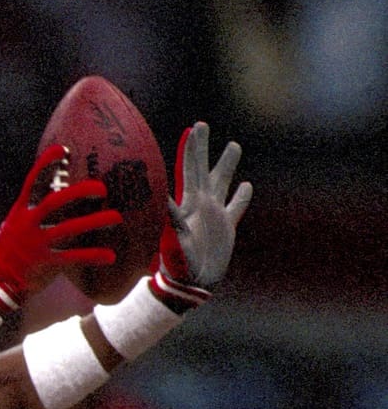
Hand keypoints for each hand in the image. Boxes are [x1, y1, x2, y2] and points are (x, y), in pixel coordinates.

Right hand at [0, 143, 119, 314]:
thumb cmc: (6, 251)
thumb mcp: (13, 226)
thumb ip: (32, 211)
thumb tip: (58, 185)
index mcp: (20, 212)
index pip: (33, 182)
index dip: (46, 165)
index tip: (63, 150)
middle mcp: (27, 224)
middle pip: (54, 202)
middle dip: (79, 192)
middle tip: (102, 189)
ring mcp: (36, 244)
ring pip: (68, 228)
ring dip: (94, 222)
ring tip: (116, 218)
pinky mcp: (44, 262)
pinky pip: (72, 257)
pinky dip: (92, 256)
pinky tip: (109, 256)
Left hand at [161, 122, 248, 290]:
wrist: (190, 284)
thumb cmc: (178, 265)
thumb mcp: (173, 240)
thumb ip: (171, 220)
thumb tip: (162, 199)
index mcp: (188, 204)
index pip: (189, 170)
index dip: (191, 149)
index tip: (192, 128)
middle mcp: (200, 205)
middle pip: (202, 169)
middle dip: (203, 147)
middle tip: (202, 124)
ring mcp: (213, 215)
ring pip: (222, 183)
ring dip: (226, 165)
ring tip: (233, 145)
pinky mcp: (225, 228)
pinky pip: (235, 207)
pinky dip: (241, 196)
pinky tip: (247, 185)